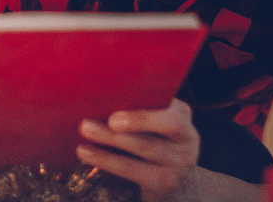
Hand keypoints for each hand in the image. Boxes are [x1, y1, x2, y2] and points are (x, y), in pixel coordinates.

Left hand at [76, 99, 200, 200]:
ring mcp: (177, 164)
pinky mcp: (163, 182)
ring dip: (110, 138)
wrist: (175, 179)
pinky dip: (107, 160)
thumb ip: (142, 105)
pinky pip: (132, 170)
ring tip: (86, 129)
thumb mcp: (158, 120)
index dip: (148, 106)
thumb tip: (102, 90)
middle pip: (162, 127)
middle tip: (97, 116)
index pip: (171, 108)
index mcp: (183, 116)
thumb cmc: (156, 139)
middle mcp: (187, 140)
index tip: (124, 98)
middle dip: (131, 120)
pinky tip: (86, 152)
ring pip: (144, 147)